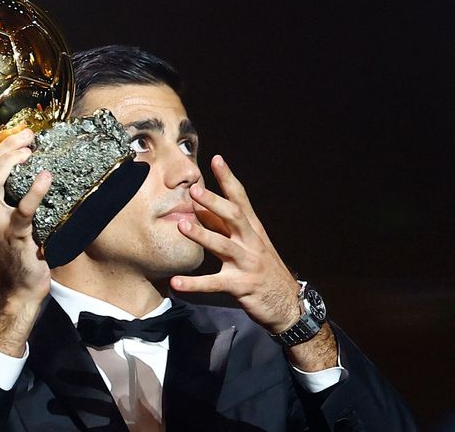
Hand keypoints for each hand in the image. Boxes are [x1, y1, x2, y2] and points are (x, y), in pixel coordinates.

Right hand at [0, 128, 51, 354]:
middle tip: (25, 135)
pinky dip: (35, 191)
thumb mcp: (2, 220)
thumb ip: (5, 197)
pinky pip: (23, 210)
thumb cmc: (15, 248)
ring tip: (29, 150)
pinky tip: (46, 176)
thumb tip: (25, 164)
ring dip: (10, 162)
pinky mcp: (15, 236)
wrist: (18, 286)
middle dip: (2, 148)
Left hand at [170, 155, 302, 333]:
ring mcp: (247, 264)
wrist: (288, 305)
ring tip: (182, 225)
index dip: (228, 179)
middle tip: (194, 189)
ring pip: (223, 246)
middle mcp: (252, 243)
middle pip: (234, 216)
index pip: (241, 199)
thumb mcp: (249, 244)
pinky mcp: (242, 286)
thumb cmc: (263, 270)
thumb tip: (201, 207)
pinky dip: (194, 284)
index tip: (216, 159)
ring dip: (202, 235)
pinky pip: (214, 284)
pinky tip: (176, 282)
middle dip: (214, 202)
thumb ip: (226, 227)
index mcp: (253, 230)